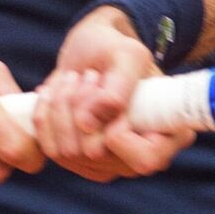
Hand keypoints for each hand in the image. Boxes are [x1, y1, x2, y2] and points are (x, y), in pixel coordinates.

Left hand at [33, 7, 195, 181]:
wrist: (93, 51)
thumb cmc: (116, 49)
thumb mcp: (127, 54)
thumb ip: (118, 88)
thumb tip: (88, 125)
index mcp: (168, 136)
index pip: (145, 159)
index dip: (117, 131)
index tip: (104, 88)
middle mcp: (139, 157)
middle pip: (95, 155)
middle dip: (81, 106)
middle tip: (89, 74)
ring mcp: (108, 164)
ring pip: (67, 152)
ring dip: (61, 106)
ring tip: (74, 79)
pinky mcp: (78, 161)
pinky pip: (49, 148)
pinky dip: (45, 114)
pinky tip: (55, 92)